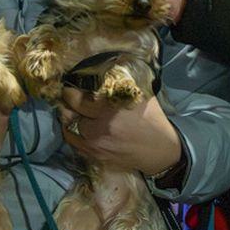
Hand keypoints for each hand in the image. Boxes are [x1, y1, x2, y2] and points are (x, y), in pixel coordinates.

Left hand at [56, 88, 182, 175]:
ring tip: (73, 113)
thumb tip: (104, 71)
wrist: (160, 150)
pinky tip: (79, 128)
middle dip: (68, 105)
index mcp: (111, 111)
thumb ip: (121, 84)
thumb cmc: (152, 119)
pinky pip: (75, 144)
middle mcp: (100, 130)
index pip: (78, 101)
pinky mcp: (96, 157)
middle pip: (70, 115)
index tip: (69, 88)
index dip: (70, 92)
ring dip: (69, 120)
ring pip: (69, 131)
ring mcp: (96, 146)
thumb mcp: (140, 96)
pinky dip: (74, 134)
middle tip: (70, 99)